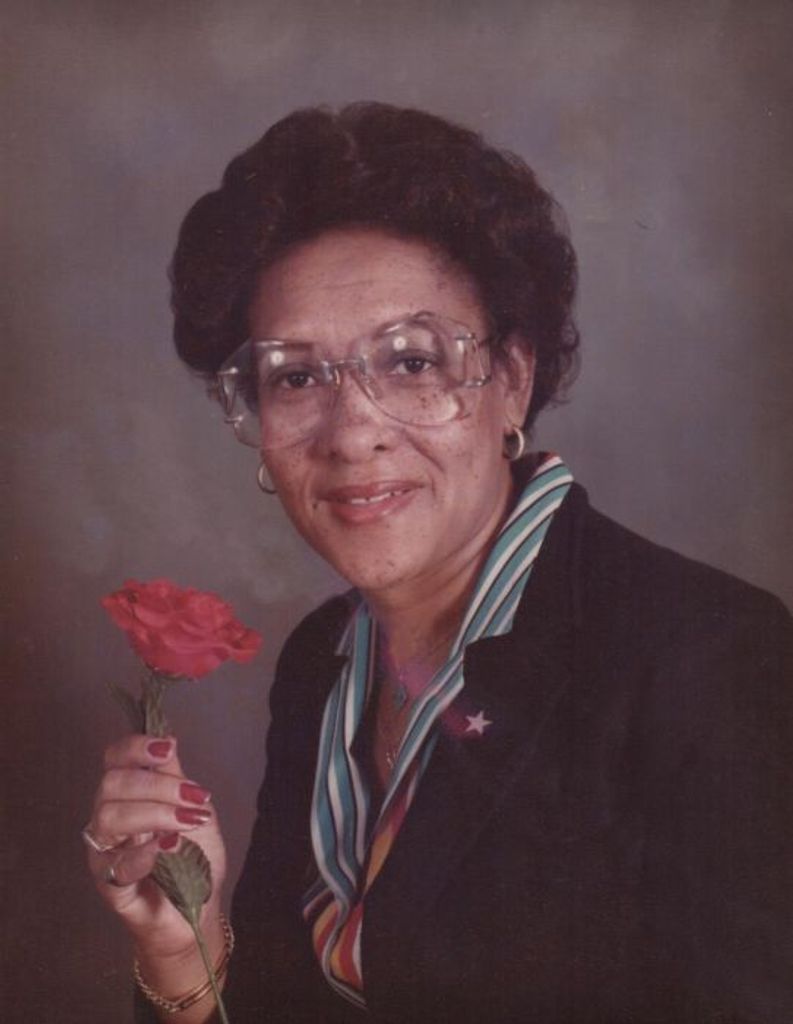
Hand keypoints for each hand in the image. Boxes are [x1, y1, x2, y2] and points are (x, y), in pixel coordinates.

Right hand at [85, 734, 226, 960]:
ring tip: (189, 822)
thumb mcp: (190, 807)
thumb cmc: (192, 857)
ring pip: (109, 818)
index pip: (114, 760)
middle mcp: (109, 820)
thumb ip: (174, 776)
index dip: (135, 748)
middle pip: (112, 785)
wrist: (199, 909)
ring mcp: (105, 854)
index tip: (167, 748)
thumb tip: (167, 739)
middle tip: (196, 798)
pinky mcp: (110, 888)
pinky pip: (115, 866)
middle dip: (158, 785)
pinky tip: (168, 847)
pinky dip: (143, 853)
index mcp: (126, 795)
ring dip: (156, 813)